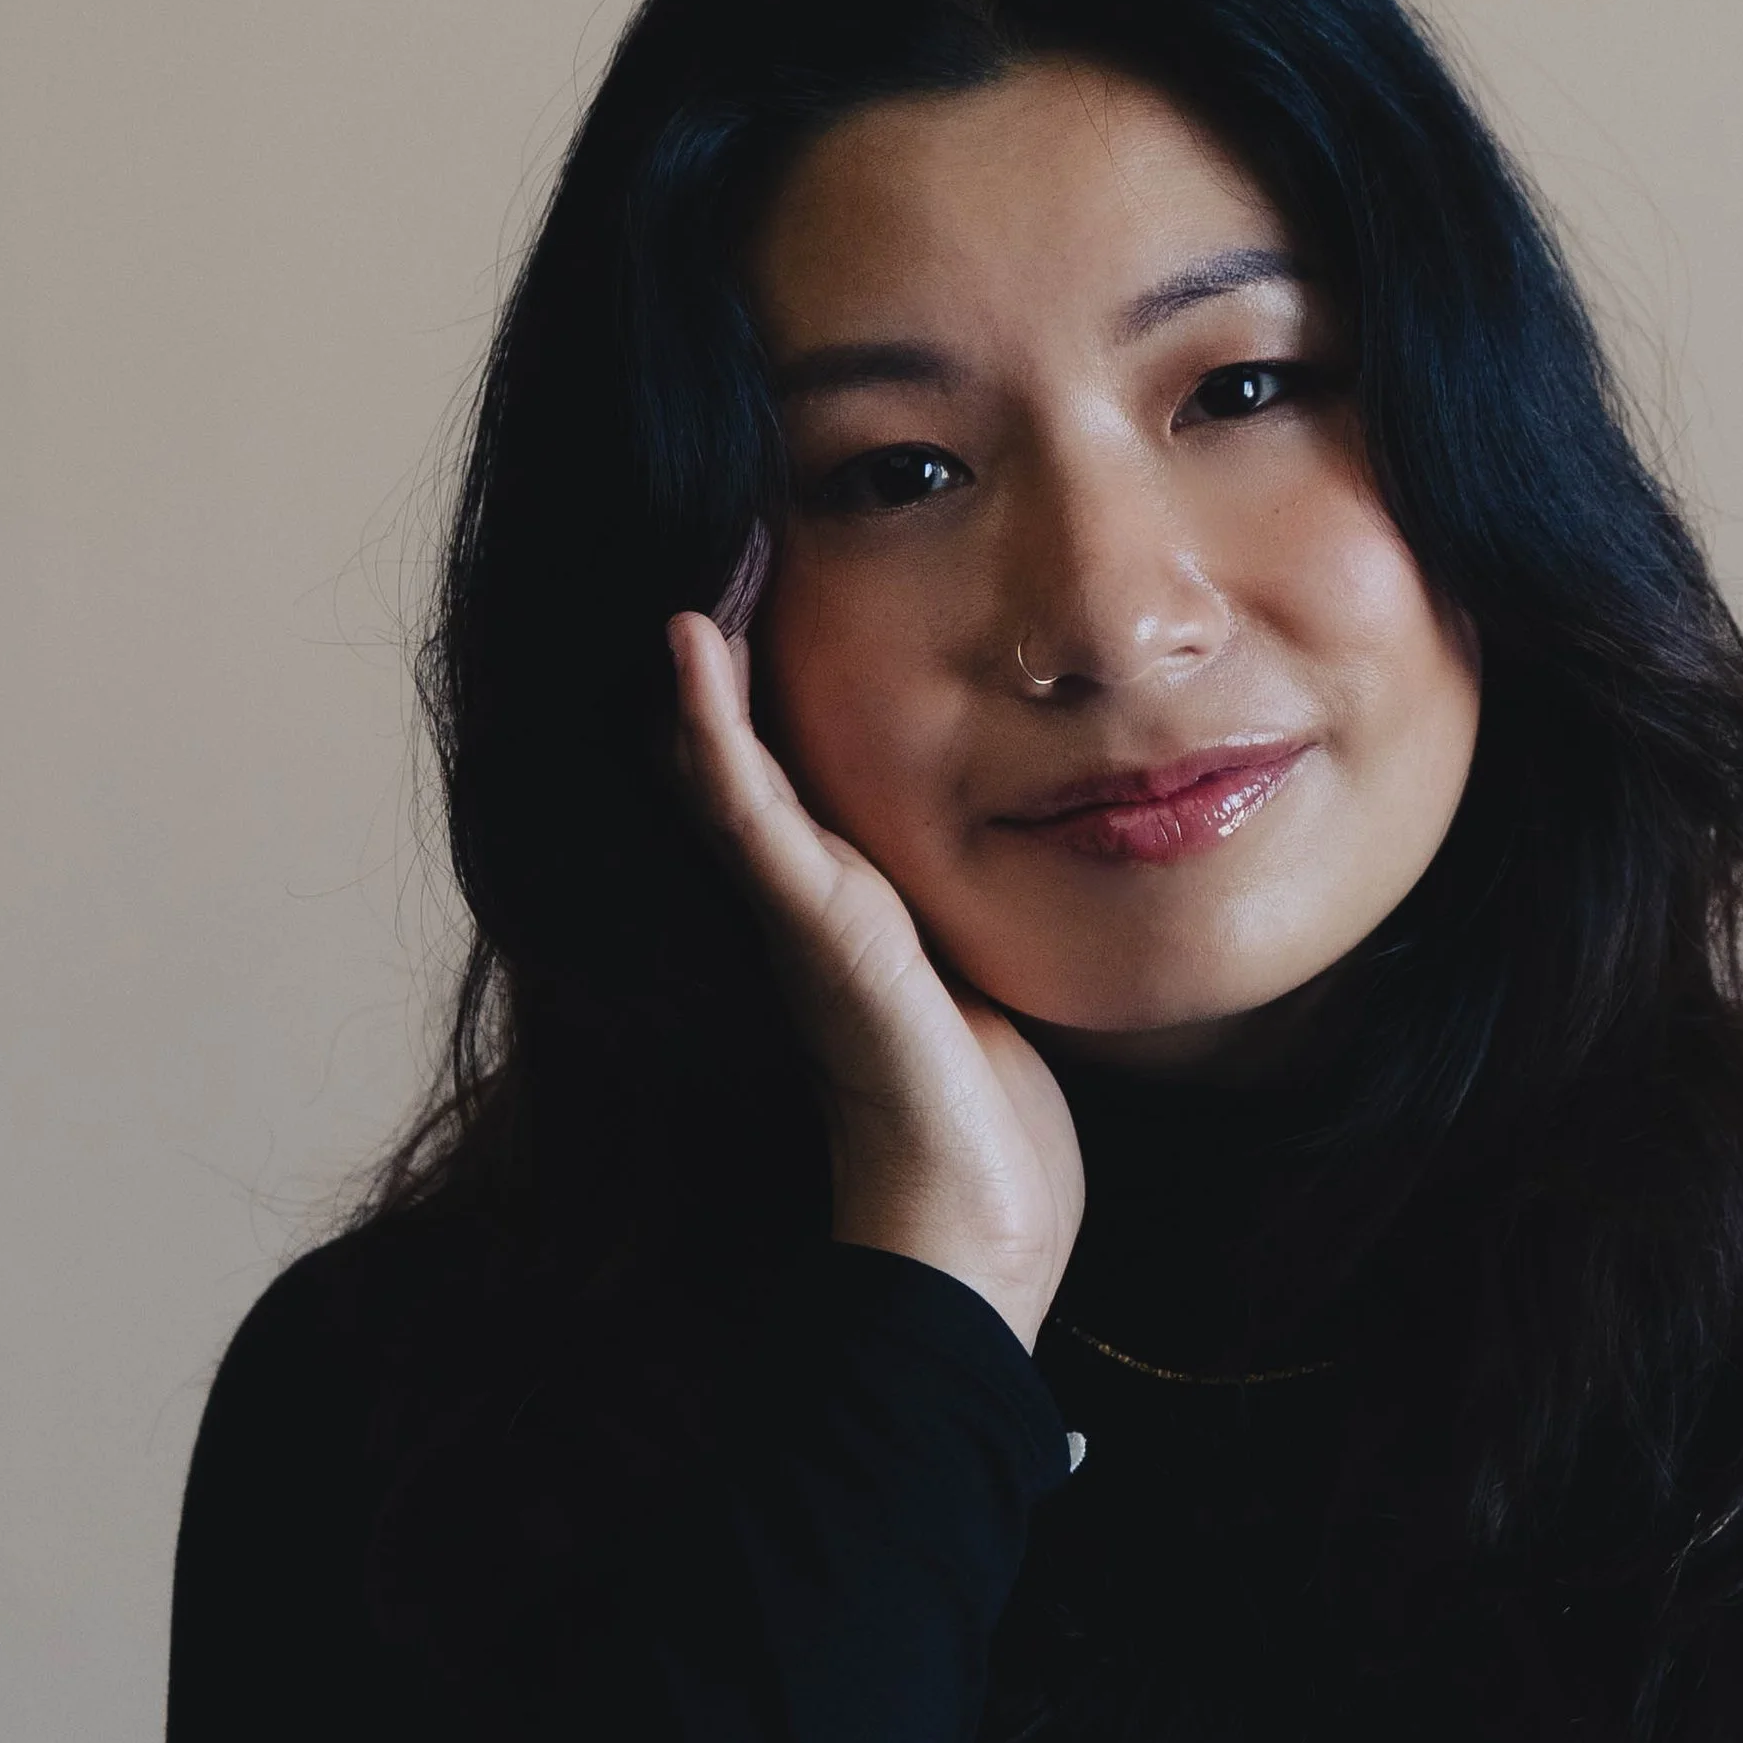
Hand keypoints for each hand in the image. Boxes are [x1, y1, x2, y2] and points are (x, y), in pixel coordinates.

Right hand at [668, 609, 1082, 1352]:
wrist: (968, 1230)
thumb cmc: (989, 1122)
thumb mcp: (992, 979)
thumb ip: (986, 916)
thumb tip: (1050, 863)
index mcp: (849, 902)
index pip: (795, 760)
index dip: (773, 662)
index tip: (782, 548)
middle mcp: (807, 897)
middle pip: (742, 743)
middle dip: (733, 635)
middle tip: (726, 513)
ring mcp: (798, 912)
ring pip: (724, 757)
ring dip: (707, 652)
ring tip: (699, 544)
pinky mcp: (815, 931)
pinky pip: (747, 811)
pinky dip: (712, 725)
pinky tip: (691, 644)